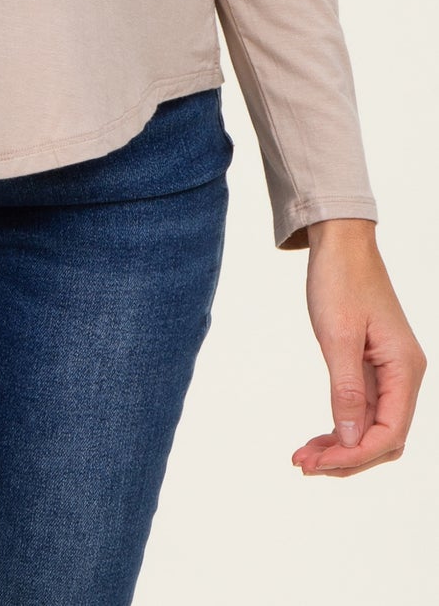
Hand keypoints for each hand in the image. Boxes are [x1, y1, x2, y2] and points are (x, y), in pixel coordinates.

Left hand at [293, 219, 426, 476]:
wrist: (340, 241)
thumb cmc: (340, 279)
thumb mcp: (338, 336)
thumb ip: (345, 390)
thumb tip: (350, 440)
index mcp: (404, 369)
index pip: (389, 433)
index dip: (355, 455)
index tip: (318, 463)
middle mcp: (403, 375)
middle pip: (384, 438)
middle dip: (347, 458)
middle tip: (303, 465)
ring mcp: (389, 371)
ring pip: (371, 427)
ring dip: (341, 446)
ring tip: (303, 458)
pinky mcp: (372, 365)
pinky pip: (362, 409)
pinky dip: (340, 425)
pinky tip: (316, 437)